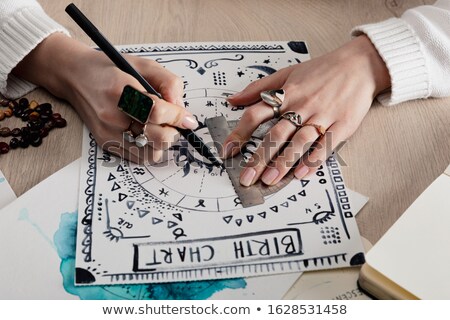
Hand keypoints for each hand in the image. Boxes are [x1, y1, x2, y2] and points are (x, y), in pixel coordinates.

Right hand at [13, 33, 197, 162]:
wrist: (75, 77)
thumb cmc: (110, 70)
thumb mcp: (143, 65)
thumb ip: (168, 83)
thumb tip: (182, 109)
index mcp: (121, 89)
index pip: (157, 111)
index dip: (178, 116)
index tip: (188, 119)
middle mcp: (112, 114)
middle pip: (157, 137)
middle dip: (173, 130)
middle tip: (173, 121)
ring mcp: (108, 132)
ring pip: (151, 152)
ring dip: (163, 142)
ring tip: (158, 127)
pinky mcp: (106, 143)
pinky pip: (139, 157)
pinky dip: (151, 149)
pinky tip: (147, 134)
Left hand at [223, 36, 390, 185]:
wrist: (359, 64)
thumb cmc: (322, 70)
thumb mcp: (287, 73)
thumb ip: (258, 87)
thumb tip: (232, 99)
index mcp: (286, 94)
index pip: (256, 115)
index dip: (239, 133)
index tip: (227, 151)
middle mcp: (302, 106)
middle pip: (276, 134)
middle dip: (259, 158)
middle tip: (246, 178)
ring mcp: (323, 116)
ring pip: (299, 142)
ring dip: (283, 163)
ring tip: (269, 180)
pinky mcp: (343, 125)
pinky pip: (326, 145)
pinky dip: (313, 160)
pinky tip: (301, 174)